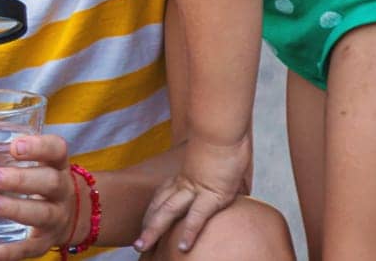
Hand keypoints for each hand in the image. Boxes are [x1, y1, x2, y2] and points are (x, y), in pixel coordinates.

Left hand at [0, 135, 79, 260]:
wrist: (74, 213)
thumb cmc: (41, 178)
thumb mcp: (36, 161)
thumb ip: (7, 149)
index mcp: (57, 165)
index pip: (57, 150)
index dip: (38, 147)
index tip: (14, 147)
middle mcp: (62, 190)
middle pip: (49, 182)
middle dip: (20, 180)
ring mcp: (56, 217)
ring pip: (40, 214)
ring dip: (14, 209)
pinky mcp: (44, 242)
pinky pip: (27, 249)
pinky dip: (6, 253)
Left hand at [134, 135, 252, 253]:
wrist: (223, 128)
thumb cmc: (224, 138)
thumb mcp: (218, 157)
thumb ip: (223, 172)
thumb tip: (238, 184)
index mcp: (185, 175)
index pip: (164, 195)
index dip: (154, 210)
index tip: (146, 222)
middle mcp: (185, 183)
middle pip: (160, 206)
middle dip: (148, 225)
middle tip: (137, 244)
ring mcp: (196, 189)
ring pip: (168, 212)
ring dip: (153, 230)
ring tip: (142, 247)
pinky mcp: (211, 194)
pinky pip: (197, 217)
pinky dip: (189, 232)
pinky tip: (183, 247)